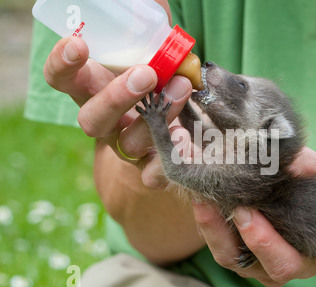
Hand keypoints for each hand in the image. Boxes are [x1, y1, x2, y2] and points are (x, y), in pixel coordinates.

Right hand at [43, 36, 191, 188]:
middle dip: (116, 97)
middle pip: (91, 119)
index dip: (62, 64)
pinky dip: (168, 160)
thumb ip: (147, 31)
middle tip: (146, 74)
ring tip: (182, 88)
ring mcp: (126, 148)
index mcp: (94, 89)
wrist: (169, 128)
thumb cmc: (157, 79)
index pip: (62, 79)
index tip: (79, 44)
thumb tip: (155, 2)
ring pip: (129, 143)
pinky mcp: (150, 169)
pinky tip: (186, 140)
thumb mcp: (148, 51)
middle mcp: (105, 122)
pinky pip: (152, 175)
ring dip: (157, 117)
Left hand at [192, 147, 315, 286]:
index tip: (245, 210)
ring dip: (207, 225)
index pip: (282, 263)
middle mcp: (276, 264)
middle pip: (241, 261)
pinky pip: (220, 238)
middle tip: (207, 201)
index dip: (262, 242)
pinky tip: (201, 192)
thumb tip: (297, 160)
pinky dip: (208, 217)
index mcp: (307, 258)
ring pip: (224, 252)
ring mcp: (255, 258)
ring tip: (198, 193)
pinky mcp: (240, 243)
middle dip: (219, 233)